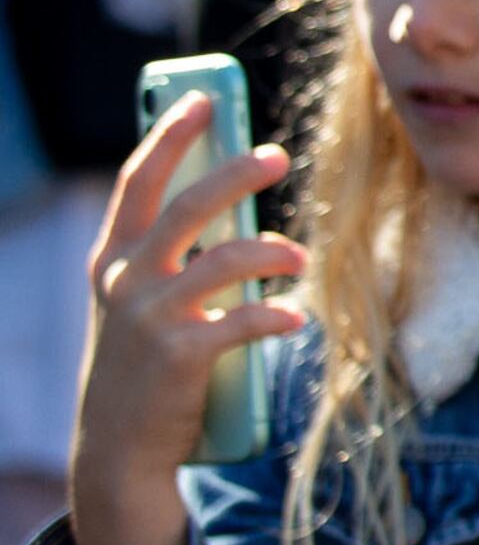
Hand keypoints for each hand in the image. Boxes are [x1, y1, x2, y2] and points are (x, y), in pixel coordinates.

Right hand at [75, 97, 302, 491]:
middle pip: (188, 206)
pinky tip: (295, 318)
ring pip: (225, 258)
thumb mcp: (140, 302)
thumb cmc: (144, 364)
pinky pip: (243, 319)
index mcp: (113, 259)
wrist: (121, 447)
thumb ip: (171, 258)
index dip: (168, 135)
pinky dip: (275, 314)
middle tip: (277, 154)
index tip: (202, 98)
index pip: (137, 182)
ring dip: (273, 251)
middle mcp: (126, 280)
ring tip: (299, 258)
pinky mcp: (181, 354)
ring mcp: (150, 317)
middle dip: (234, 173)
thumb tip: (228, 205)